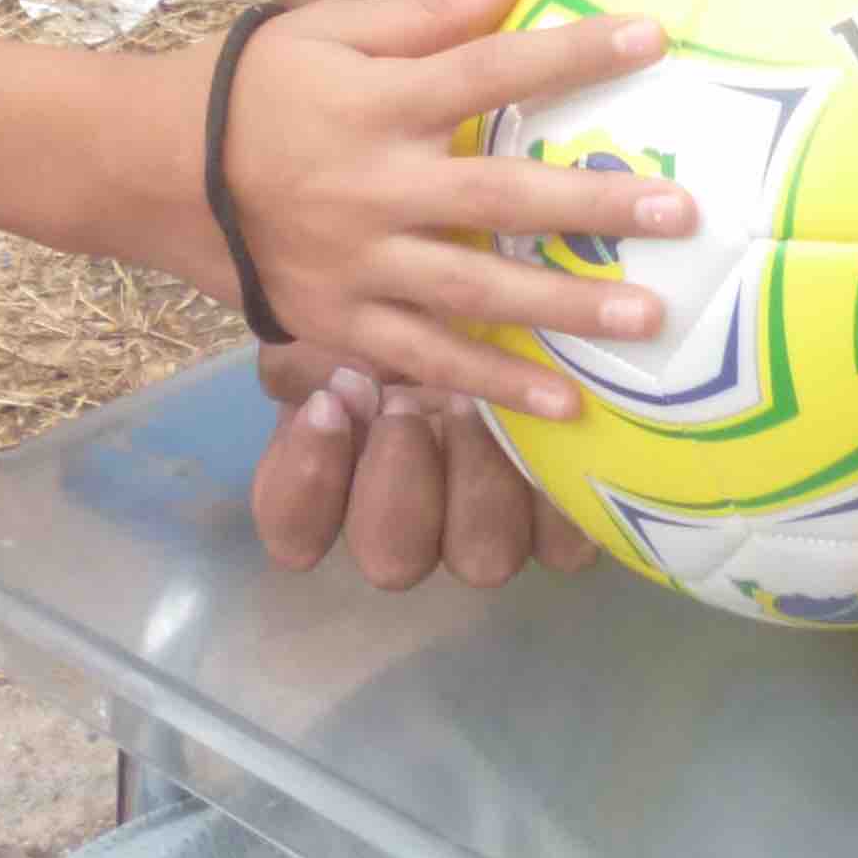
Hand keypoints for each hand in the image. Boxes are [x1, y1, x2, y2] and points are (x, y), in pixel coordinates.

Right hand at [178, 0, 695, 418]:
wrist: (156, 171)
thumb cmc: (257, 86)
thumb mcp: (331, 28)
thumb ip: (429, 7)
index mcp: (378, 103)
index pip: (491, 70)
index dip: (572, 54)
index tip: (652, 40)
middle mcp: (375, 187)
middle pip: (500, 199)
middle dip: (594, 205)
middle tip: (681, 213)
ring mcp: (359, 265)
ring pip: (476, 294)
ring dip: (566, 307)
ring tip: (648, 318)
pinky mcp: (343, 323)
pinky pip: (428, 363)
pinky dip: (495, 386)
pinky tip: (564, 402)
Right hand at [251, 346, 598, 587]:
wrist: (484, 297)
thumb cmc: (397, 316)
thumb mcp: (337, 320)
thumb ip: (311, 358)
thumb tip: (337, 387)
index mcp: (340, 483)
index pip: (295, 528)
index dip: (308, 481)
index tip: (325, 405)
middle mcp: (411, 526)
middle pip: (393, 560)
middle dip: (398, 483)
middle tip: (406, 405)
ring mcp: (484, 531)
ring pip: (480, 559)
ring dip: (477, 482)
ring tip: (477, 404)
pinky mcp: (556, 525)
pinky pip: (562, 546)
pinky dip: (558, 501)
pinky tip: (554, 432)